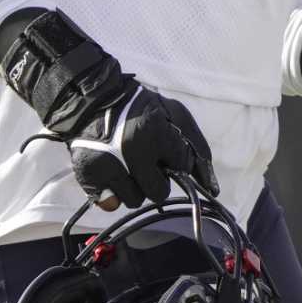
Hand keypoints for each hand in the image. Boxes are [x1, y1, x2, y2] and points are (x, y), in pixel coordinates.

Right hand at [0, 8, 218, 211]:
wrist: (92, 99)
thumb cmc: (140, 106)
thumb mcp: (175, 115)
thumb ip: (196, 148)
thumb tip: (212, 188)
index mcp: (156, 132)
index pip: (181, 169)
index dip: (174, 163)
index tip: (164, 154)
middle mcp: (131, 150)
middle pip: (158, 192)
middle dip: (156, 180)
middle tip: (145, 163)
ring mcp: (108, 164)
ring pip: (135, 200)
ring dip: (134, 188)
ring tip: (126, 165)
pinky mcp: (89, 175)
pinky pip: (111, 204)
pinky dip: (113, 194)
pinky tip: (111, 175)